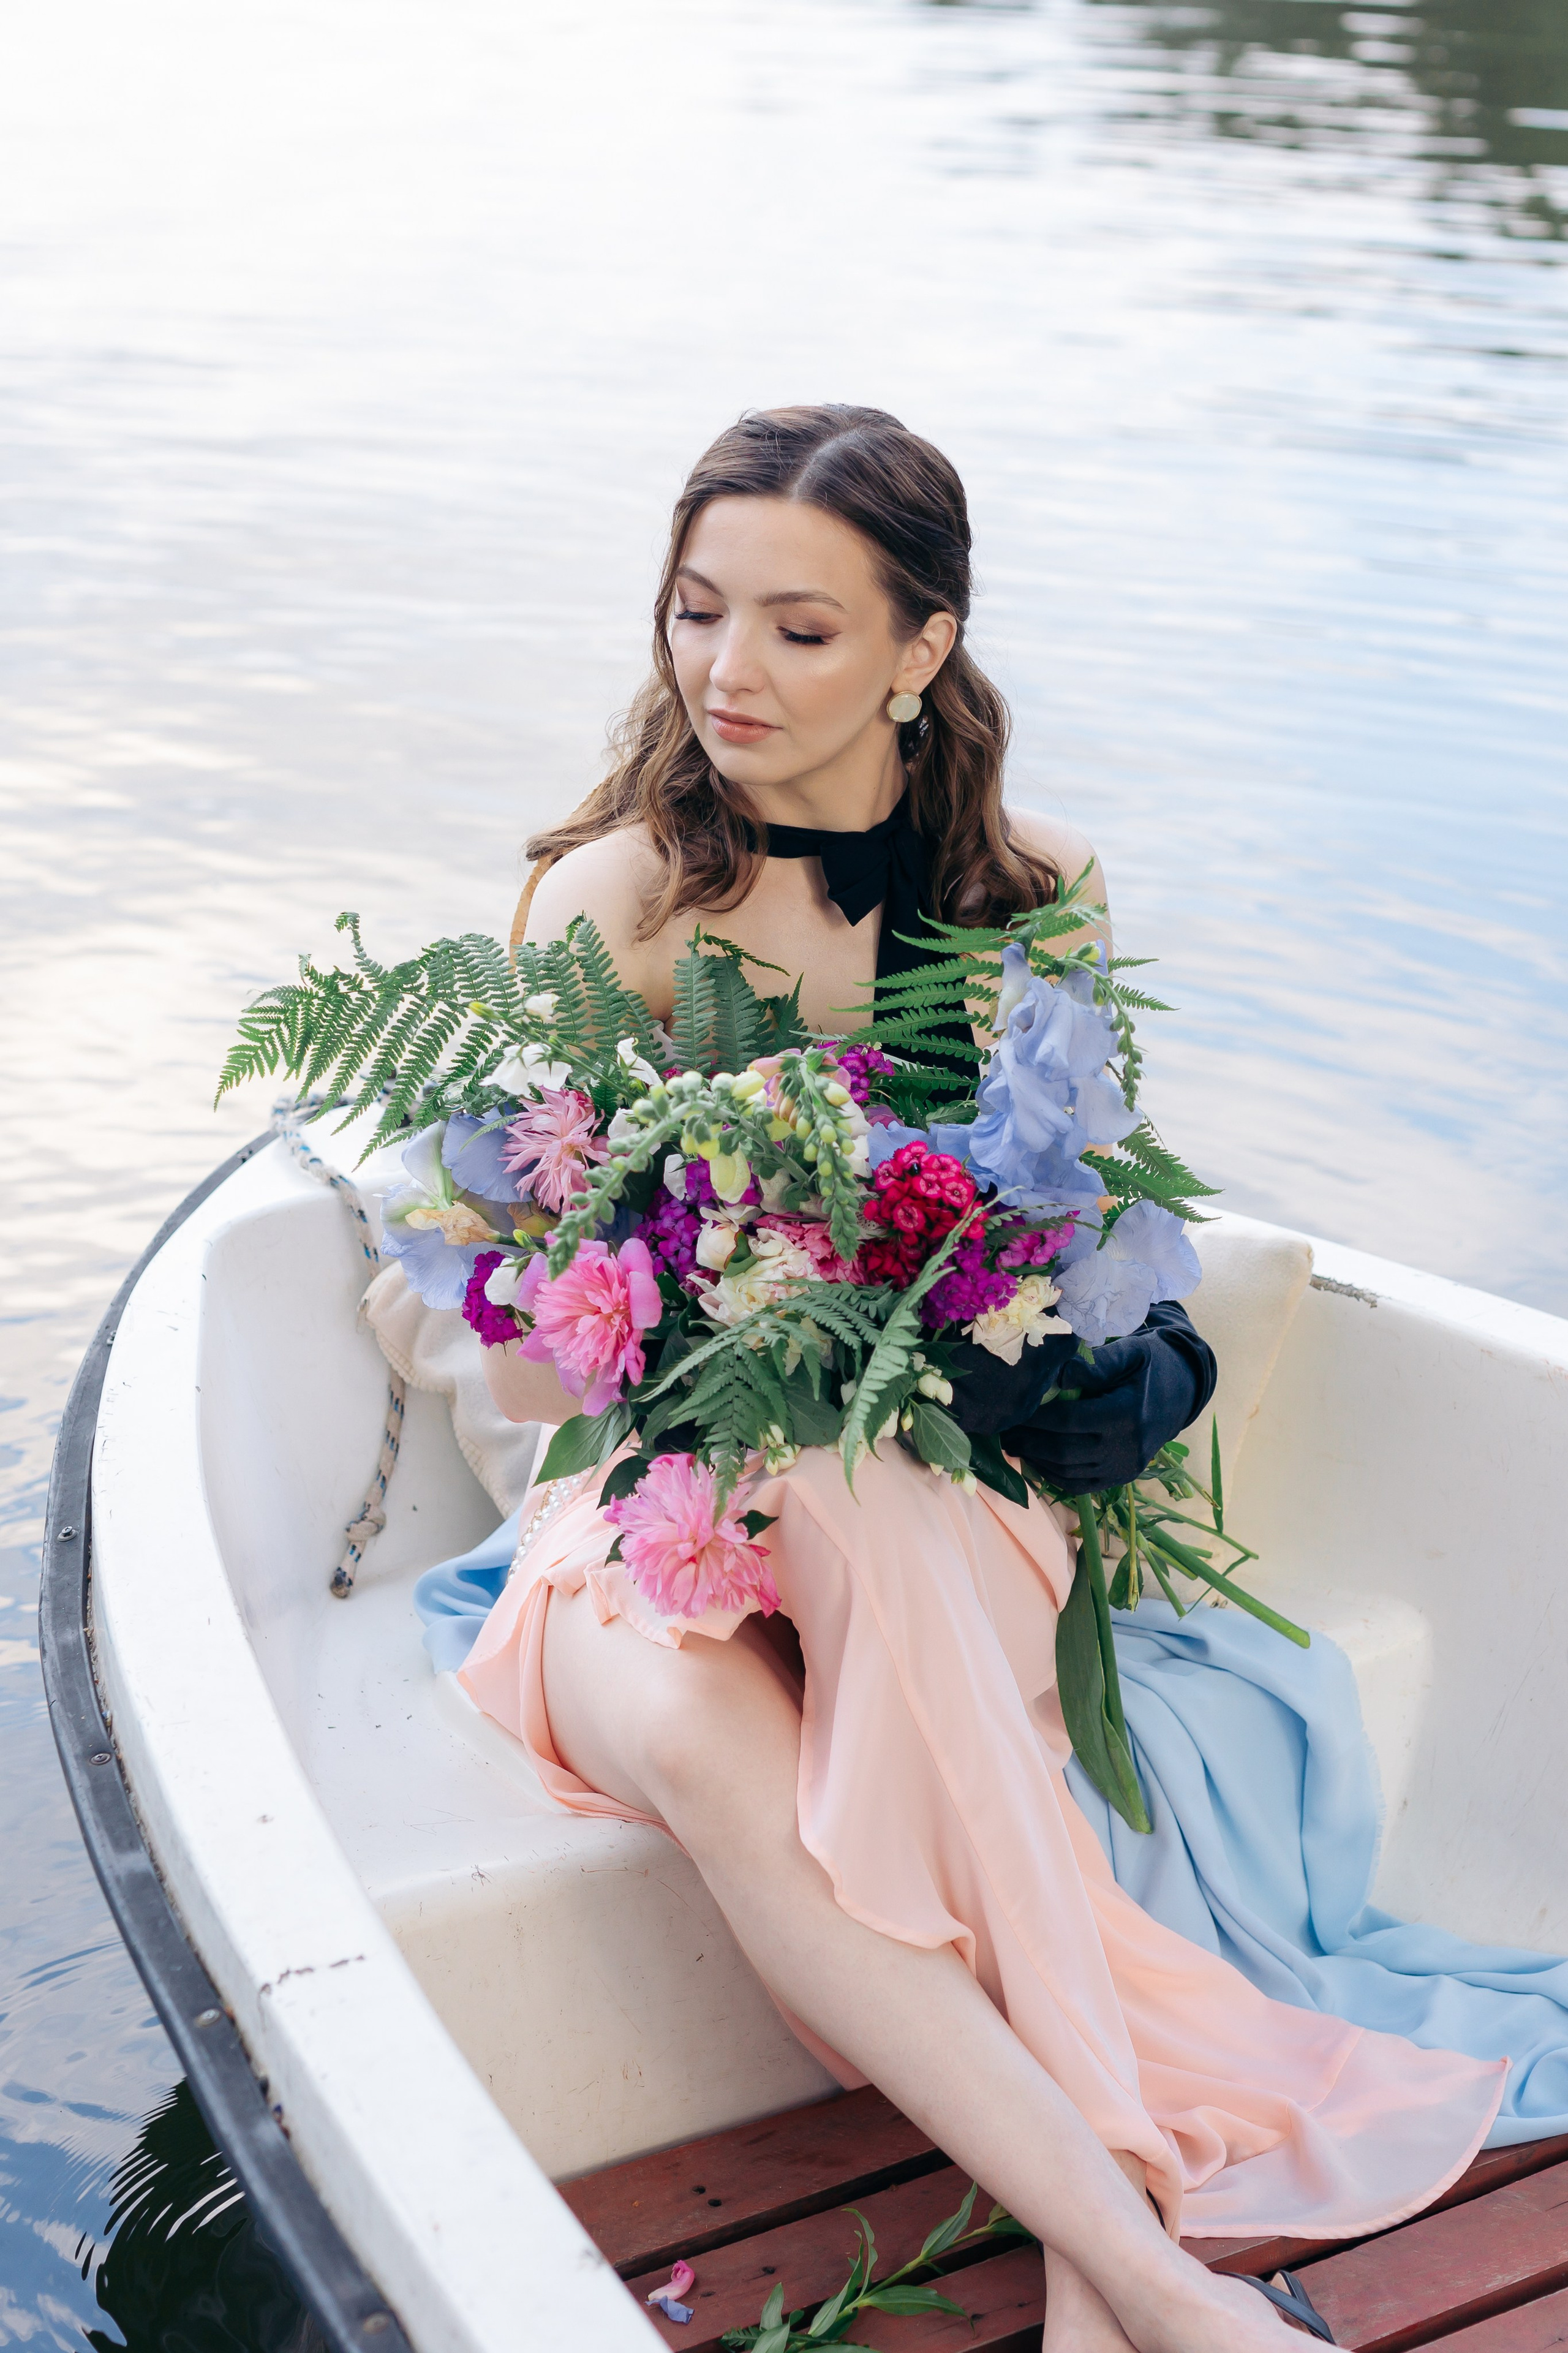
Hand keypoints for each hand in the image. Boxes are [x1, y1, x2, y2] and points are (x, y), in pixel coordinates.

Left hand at [946, 1302, 1216, 1489]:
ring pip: (1070, 1473)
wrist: (1183, 1390)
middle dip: (1029, 1443)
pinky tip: (1037, 1460)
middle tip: (1003, 1431)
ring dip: (1037, 1461)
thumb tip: (1056, 1374)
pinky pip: (1082, 1485)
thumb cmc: (1151, 1364)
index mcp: (1128, 1414)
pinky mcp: (1123, 1477)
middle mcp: (1128, 1447)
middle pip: (1065, 1452)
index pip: (1070, 1421)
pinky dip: (1055, 1476)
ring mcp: (1126, 1467)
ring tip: (1013, 1445)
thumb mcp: (1130, 1352)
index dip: (1037, 1419)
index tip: (1013, 1410)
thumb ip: (1095, 1364)